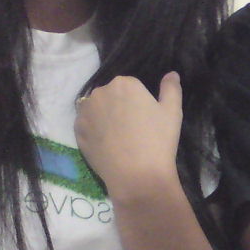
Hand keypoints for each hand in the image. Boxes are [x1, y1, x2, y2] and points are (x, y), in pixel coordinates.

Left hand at [75, 73, 181, 198]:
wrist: (136, 174)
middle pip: (111, 95)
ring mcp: (85, 112)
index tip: (145, 118)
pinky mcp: (77, 131)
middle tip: (133, 128)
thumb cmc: (158, 140)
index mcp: (124, 83)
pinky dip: (95, 131)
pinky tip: (108, 144)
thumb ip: (171, 88)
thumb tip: (171, 74)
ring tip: (119, 138)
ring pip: (97, 109)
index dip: (139, 102)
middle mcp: (101, 92)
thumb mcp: (172, 112)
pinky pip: (87, 125)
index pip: (131, 86)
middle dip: (120, 106)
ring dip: (105, 117)